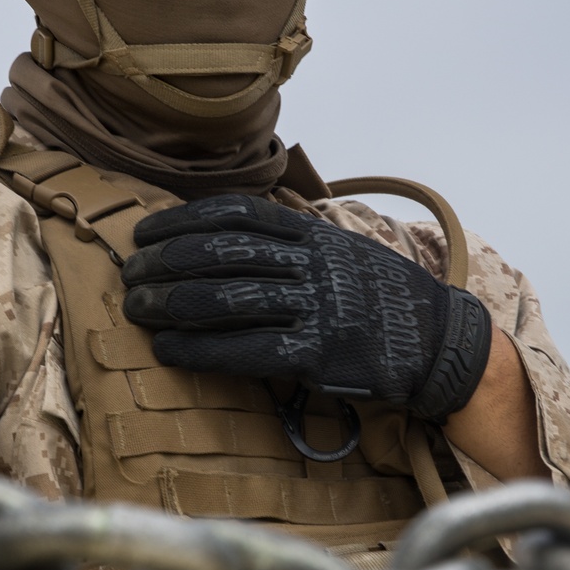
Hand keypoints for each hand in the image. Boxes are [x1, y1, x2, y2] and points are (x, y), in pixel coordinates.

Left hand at [122, 194, 492, 423]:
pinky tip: (168, 349)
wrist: (439, 342)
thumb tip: (216, 235)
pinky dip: (200, 350)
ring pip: (229, 299)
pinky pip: (247, 350)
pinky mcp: (320, 355)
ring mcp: (318, 308)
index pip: (236, 214)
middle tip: (130, 276)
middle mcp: (313, 264)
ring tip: (137, 310)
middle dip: (166, 263)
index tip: (144, 233)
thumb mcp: (339, 249)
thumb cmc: (376, 295)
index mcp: (314, 233)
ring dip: (172, 304)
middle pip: (223, 253)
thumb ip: (288, 240)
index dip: (182, 221)